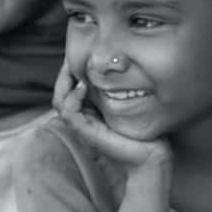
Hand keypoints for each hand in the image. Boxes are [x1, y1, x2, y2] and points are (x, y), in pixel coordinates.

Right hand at [54, 61, 170, 166]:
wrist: (151, 156)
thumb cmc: (145, 130)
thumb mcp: (131, 102)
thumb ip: (122, 88)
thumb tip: (120, 65)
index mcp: (91, 111)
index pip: (69, 88)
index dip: (70, 71)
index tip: (80, 55)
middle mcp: (84, 119)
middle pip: (61, 92)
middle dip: (64, 73)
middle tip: (72, 57)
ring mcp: (83, 127)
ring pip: (60, 101)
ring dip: (64, 82)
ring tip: (73, 68)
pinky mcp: (86, 133)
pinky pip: (69, 113)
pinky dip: (72, 98)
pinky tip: (83, 86)